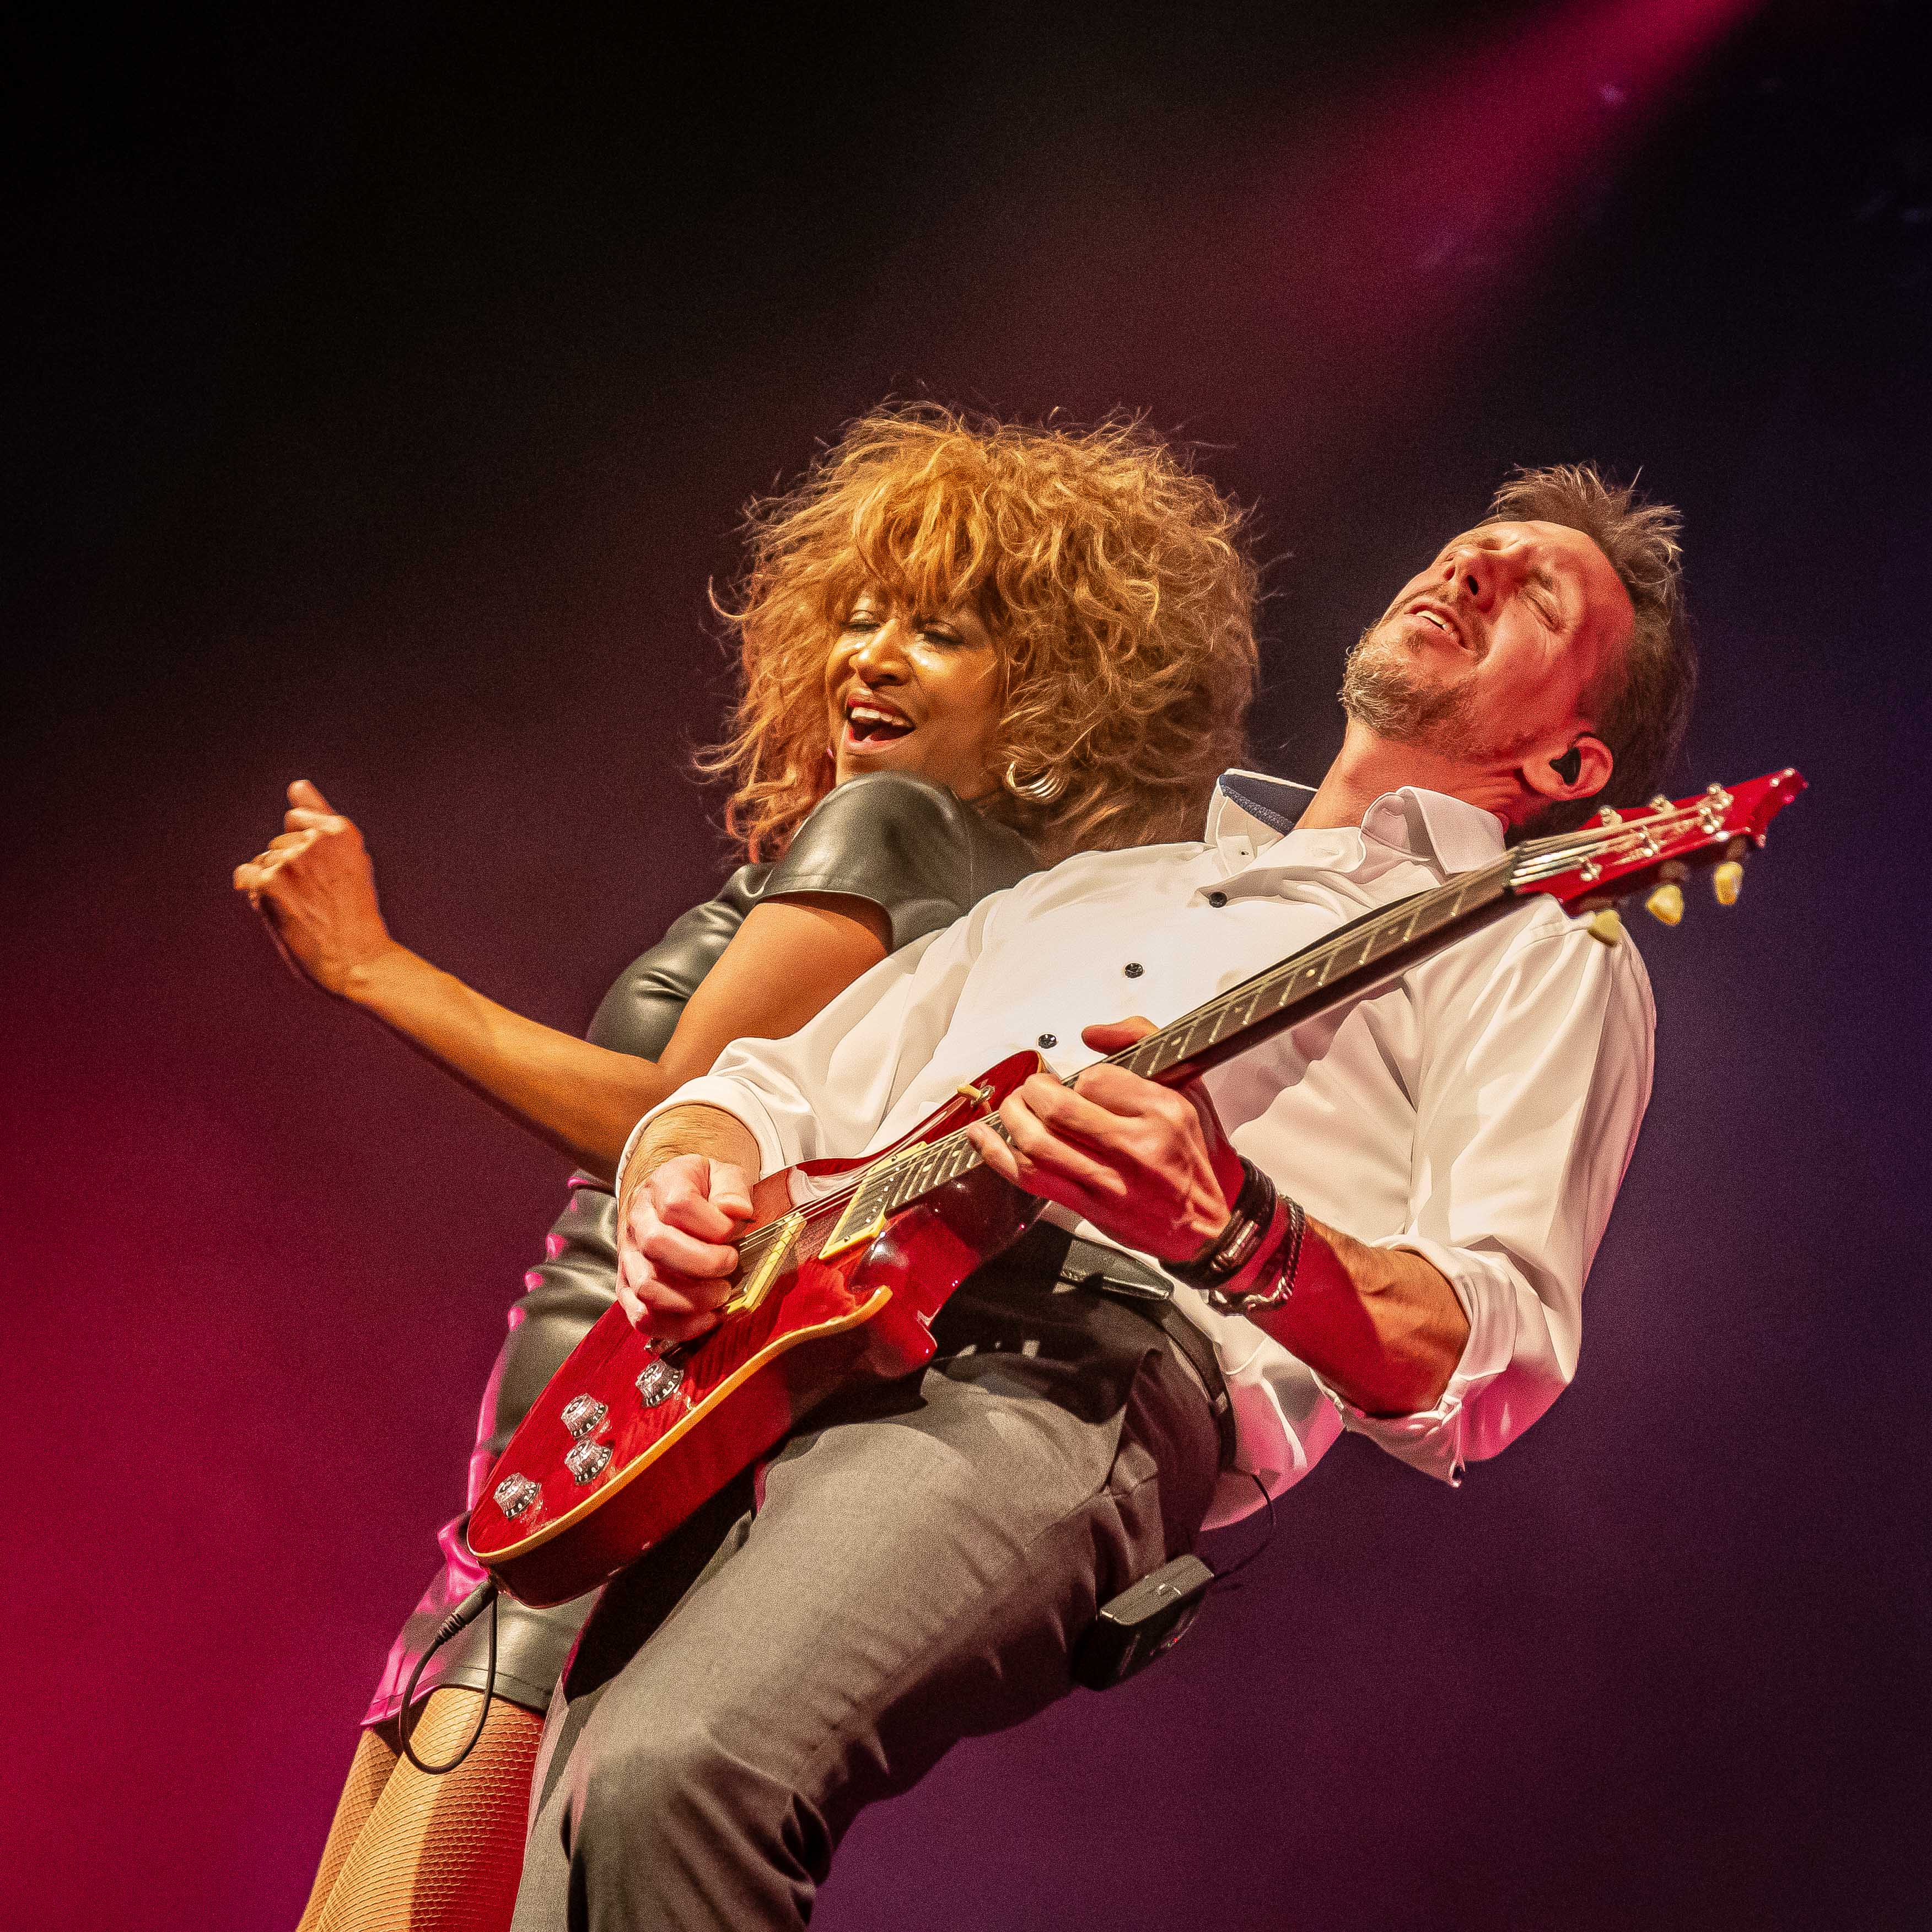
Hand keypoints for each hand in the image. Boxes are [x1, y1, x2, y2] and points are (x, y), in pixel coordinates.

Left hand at [232, 780, 396, 996]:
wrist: (359, 959)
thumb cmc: (355, 913)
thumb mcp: (351, 856)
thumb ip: (322, 818)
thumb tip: (297, 783)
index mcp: (342, 831)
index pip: (297, 816)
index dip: (305, 847)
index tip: (324, 874)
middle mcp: (317, 838)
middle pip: (278, 840)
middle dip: (289, 866)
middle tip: (319, 898)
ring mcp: (292, 859)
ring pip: (263, 859)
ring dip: (275, 882)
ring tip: (305, 908)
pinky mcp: (270, 882)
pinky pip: (245, 874)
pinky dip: (256, 892)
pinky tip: (282, 909)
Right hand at [615, 1154, 754, 1339]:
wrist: (671, 1198)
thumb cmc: (702, 1191)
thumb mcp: (722, 1175)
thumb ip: (732, 1188)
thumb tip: (737, 1211)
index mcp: (661, 1185)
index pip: (679, 1204)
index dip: (713, 1224)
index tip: (734, 1232)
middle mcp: (637, 1220)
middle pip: (657, 1245)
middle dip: (703, 1263)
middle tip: (731, 1266)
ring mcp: (629, 1256)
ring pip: (647, 1286)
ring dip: (691, 1299)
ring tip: (721, 1294)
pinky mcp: (628, 1287)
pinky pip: (641, 1316)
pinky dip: (676, 1326)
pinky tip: (706, 1319)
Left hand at [966, 1018, 1241, 1263]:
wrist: (1213, 1224)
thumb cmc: (1197, 1153)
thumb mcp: (1187, 1085)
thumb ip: (1141, 1041)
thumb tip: (1092, 1032)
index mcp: (1163, 1111)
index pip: (1096, 1078)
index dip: (1078, 1077)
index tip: (1080, 1083)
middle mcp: (1137, 1148)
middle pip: (1058, 1109)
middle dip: (1032, 1092)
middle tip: (1033, 1089)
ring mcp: (1111, 1182)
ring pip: (1038, 1144)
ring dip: (1012, 1120)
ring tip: (1011, 1108)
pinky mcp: (1092, 1208)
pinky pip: (1032, 1179)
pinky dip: (998, 1156)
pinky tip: (984, 1139)